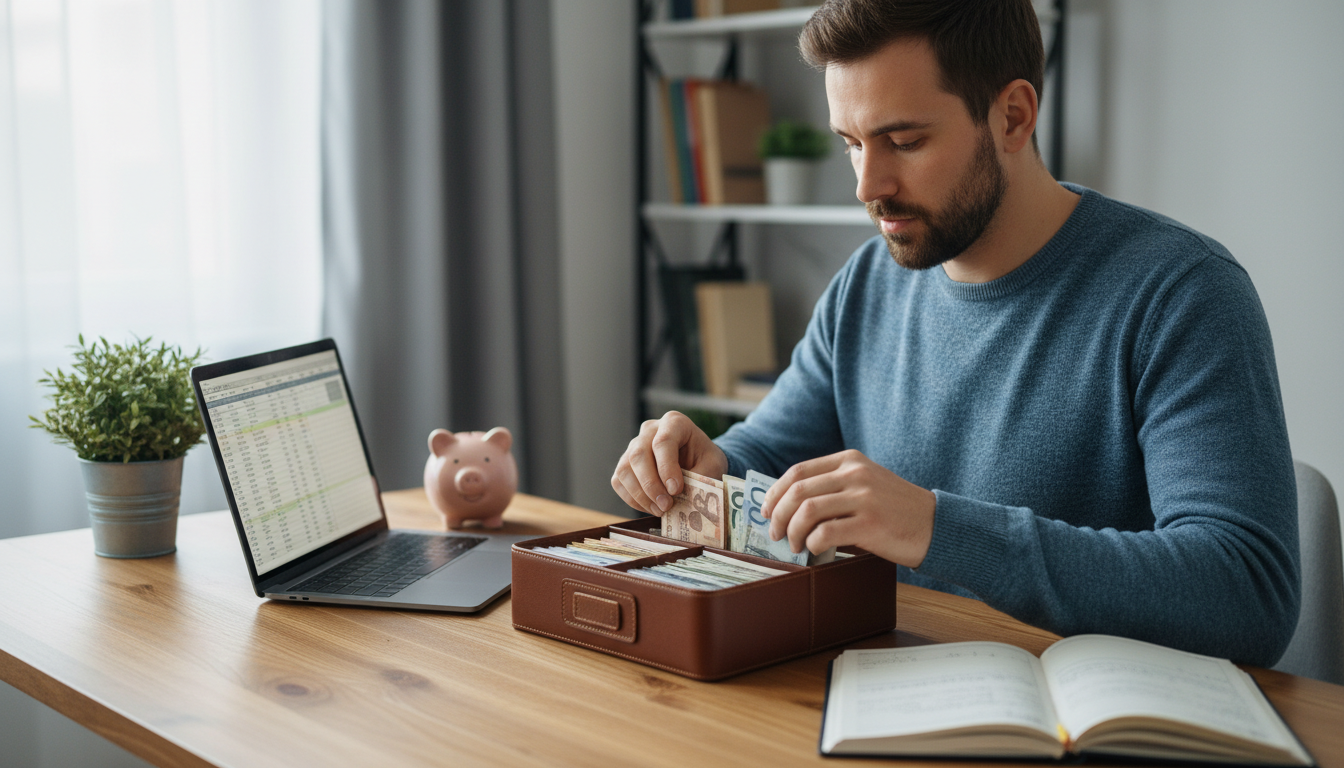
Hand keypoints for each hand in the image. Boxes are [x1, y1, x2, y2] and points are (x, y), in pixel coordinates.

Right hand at [611, 411, 727, 515]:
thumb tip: (684, 499)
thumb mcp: (712, 465)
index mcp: (674, 422)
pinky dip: (632, 499)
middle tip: (666, 505)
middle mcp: (650, 430)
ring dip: (640, 495)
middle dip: (651, 485)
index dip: (667, 468)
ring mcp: (634, 445)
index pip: (663, 442)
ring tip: (660, 510)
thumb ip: (699, 478)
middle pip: (639, 455)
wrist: (698, 460)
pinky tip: (651, 507)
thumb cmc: (705, 460)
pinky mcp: (625, 464)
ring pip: (625, 469)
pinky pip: (619, 481)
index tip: (676, 490)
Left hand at [762, 449, 935, 567]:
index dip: (775, 493)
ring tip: (794, 545)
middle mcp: (855, 473)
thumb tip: (787, 509)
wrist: (934, 525)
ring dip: (792, 531)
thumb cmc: (893, 511)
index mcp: (849, 460)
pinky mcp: (870, 522)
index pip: (798, 471)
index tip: (766, 511)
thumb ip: (832, 489)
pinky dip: (812, 544)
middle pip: (797, 491)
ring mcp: (863, 497)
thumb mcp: (864, 485)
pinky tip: (814, 550)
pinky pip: (825, 532)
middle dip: (778, 515)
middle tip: (774, 533)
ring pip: (807, 510)